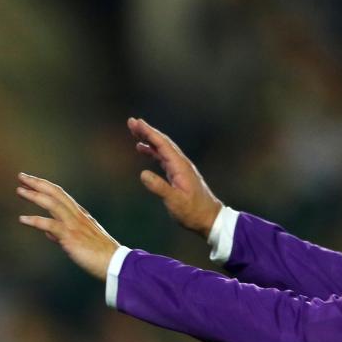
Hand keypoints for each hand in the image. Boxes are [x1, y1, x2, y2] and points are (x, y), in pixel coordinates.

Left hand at [16, 173, 120, 280]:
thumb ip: (63, 234)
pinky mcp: (71, 236)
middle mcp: (77, 215)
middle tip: (22, 176)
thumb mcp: (81, 241)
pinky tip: (22, 219)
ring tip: (19, 190)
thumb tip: (48, 233)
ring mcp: (74, 225)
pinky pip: (50, 225)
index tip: (32, 181)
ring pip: (52, 203)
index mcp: (81, 215)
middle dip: (38, 183)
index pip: (61, 195)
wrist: (115, 264)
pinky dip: (35, 220)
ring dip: (35, 195)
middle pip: (55, 193)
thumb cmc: (100, 256)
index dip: (45, 186)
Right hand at [128, 117, 222, 237]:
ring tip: (135, 132)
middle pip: (162, 142)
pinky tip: (144, 150)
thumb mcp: (175, 201)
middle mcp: (181, 164)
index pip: (162, 145)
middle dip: (147, 131)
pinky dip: (153, 151)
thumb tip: (143, 174)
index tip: (136, 123)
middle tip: (132, 122)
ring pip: (162, 148)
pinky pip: (163, 157)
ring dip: (149, 139)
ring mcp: (180, 168)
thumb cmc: (193, 211)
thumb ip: (159, 187)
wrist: (209, 218)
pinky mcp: (178, 174)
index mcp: (180, 167)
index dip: (149, 133)